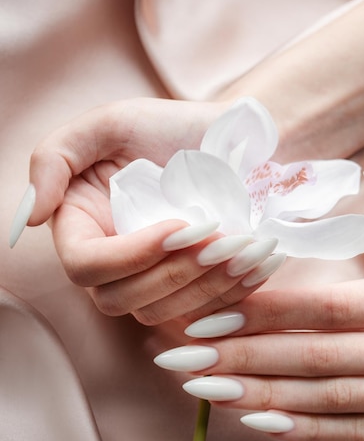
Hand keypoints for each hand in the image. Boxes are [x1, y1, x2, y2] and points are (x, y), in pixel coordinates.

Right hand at [12, 97, 281, 323]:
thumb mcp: (111, 124)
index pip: (84, 266)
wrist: (227, 143)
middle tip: (219, 237)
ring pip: (162, 314)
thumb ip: (55, 158)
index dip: (129, 257)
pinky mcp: (189, 290)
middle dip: (173, 273)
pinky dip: (231, 296)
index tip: (177, 226)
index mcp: (83, 226)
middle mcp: (112, 262)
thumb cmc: (169, 128)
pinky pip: (202, 316)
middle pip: (120, 300)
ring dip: (205, 287)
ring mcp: (152, 280)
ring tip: (243, 248)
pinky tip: (258, 264)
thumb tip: (29, 219)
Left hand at [155, 176, 363, 440]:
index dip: (261, 311)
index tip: (209, 312)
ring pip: (323, 398)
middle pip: (309, 354)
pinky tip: (261, 422)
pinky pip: (355, 434)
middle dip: (238, 356)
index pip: (322, 307)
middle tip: (180, 354)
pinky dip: (305, 430)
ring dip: (258, 394)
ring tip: (203, 389)